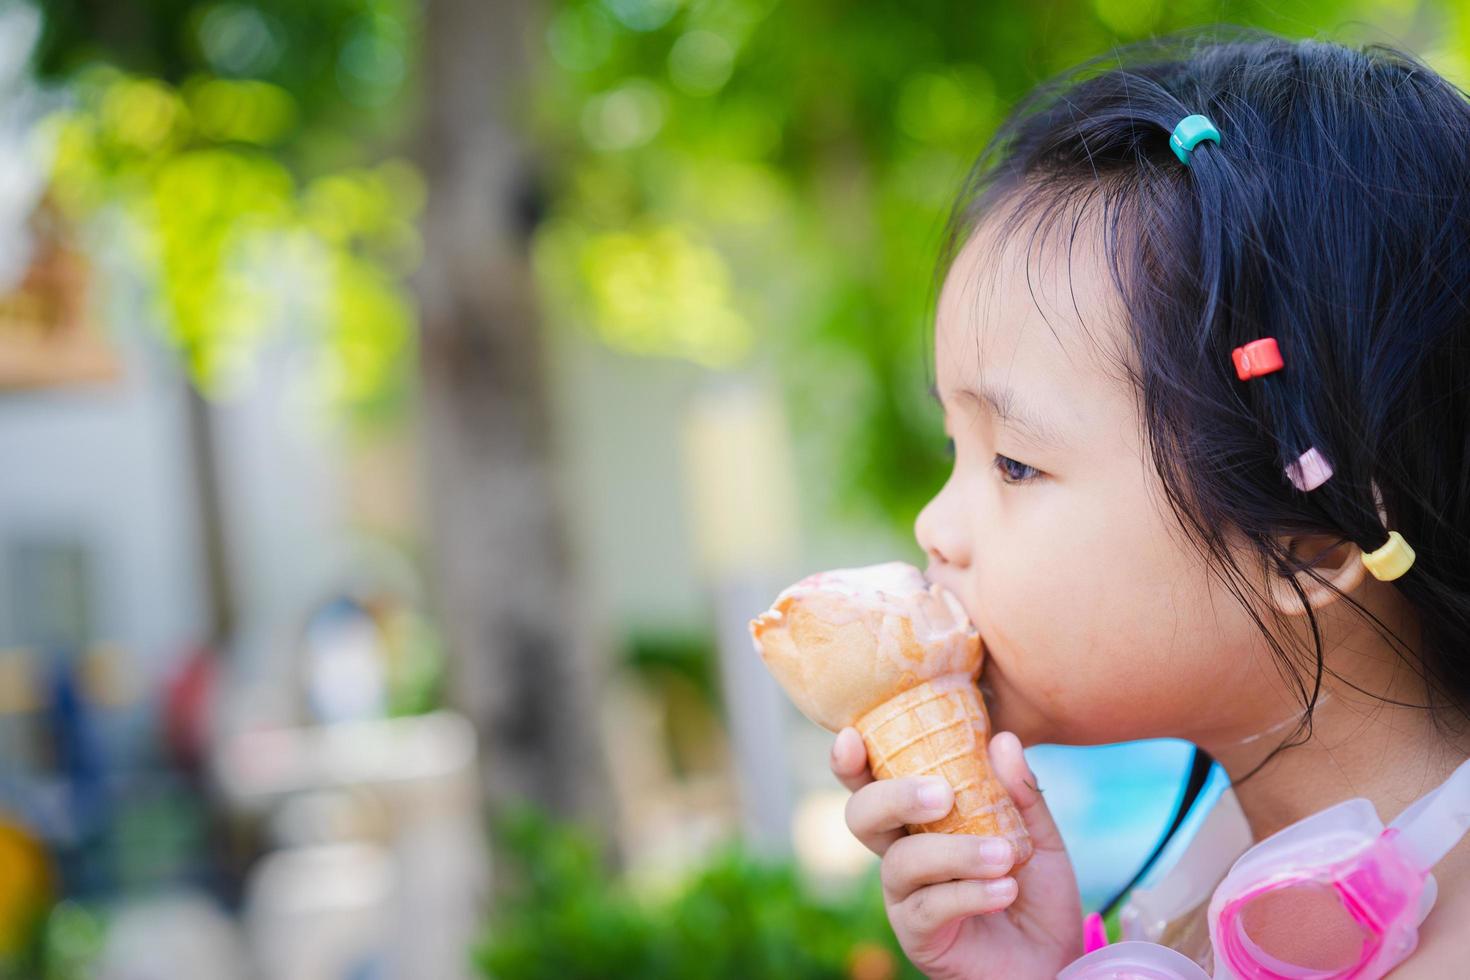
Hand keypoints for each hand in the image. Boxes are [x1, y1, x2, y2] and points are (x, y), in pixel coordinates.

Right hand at [831, 726, 1083, 978]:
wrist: (1054, 958)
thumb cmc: (1035, 892)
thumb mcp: (1037, 834)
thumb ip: (1019, 792)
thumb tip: (1004, 739)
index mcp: (918, 821)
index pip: (873, 783)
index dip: (852, 761)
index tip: (854, 735)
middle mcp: (901, 853)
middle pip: (862, 816)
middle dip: (893, 797)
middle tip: (944, 794)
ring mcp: (905, 896)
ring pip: (901, 862)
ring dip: (955, 852)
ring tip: (1003, 854)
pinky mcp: (919, 936)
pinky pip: (929, 907)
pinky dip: (968, 893)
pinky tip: (1004, 889)